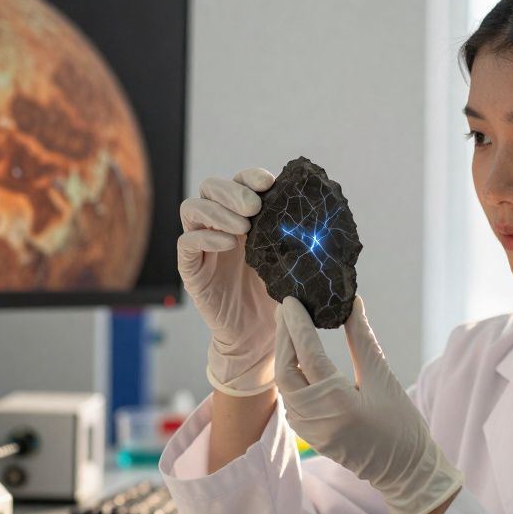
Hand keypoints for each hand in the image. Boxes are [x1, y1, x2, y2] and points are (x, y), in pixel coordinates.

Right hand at [178, 168, 279, 394]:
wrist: (259, 337)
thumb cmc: (278, 298)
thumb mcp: (293, 264)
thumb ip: (300, 240)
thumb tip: (326, 219)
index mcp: (245, 216)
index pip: (240, 182)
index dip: (250, 176)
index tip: (268, 182)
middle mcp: (220, 225)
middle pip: (211, 187)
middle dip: (232, 190)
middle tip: (254, 206)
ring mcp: (203, 245)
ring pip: (192, 208)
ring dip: (217, 211)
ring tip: (242, 226)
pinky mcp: (191, 268)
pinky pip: (186, 243)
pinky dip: (204, 238)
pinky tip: (228, 245)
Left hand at [274, 295, 464, 513]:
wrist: (403, 470)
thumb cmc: (401, 424)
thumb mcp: (383, 378)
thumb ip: (362, 339)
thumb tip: (351, 303)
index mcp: (338, 402)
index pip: (308, 355)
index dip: (297, 324)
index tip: (290, 300)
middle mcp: (316, 417)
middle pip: (286, 369)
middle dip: (283, 337)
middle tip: (285, 308)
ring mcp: (308, 429)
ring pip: (284, 384)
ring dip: (284, 353)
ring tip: (288, 325)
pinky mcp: (307, 434)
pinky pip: (290, 397)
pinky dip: (290, 372)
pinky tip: (296, 354)